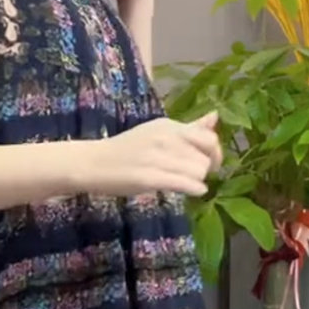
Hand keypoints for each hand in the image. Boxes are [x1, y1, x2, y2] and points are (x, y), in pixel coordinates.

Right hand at [83, 113, 222, 197]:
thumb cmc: (126, 150)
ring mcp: (157, 158)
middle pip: (205, 159)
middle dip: (202, 171)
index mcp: (169, 126)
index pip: (209, 138)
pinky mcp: (150, 178)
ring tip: (182, 183)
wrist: (93, 163)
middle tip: (190, 176)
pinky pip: (185, 184)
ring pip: (198, 173)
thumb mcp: (158, 132)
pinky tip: (192, 192)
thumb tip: (215, 116)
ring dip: (195, 182)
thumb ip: (189, 128)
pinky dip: (194, 190)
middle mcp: (166, 138)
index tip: (209, 164)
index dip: (214, 154)